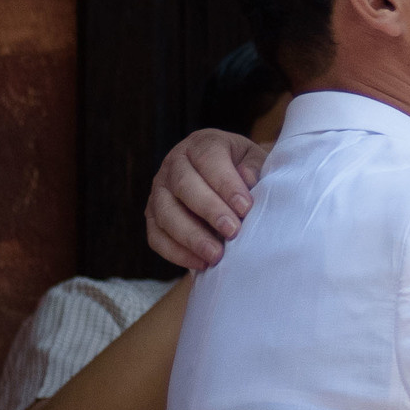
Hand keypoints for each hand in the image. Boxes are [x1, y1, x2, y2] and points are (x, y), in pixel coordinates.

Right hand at [147, 130, 266, 269]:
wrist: (229, 179)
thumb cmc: (246, 170)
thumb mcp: (256, 161)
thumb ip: (255, 168)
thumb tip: (248, 178)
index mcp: (202, 144)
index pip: (209, 160)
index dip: (226, 184)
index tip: (245, 207)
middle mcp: (174, 164)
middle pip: (184, 185)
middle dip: (209, 210)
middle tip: (233, 232)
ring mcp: (159, 190)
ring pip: (166, 213)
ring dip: (191, 236)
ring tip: (216, 256)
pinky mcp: (153, 216)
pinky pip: (156, 236)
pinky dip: (176, 253)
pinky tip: (200, 264)